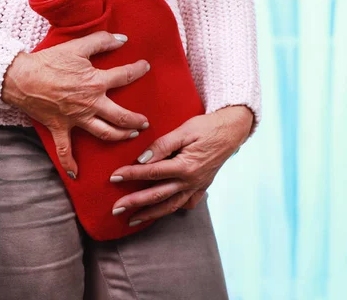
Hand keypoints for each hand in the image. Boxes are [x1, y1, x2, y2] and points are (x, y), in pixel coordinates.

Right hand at [1, 30, 150, 178]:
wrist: (21, 77)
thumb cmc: (48, 61)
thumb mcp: (76, 46)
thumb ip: (101, 41)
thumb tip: (122, 39)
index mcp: (95, 82)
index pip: (124, 76)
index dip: (138, 70)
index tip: (145, 67)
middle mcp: (90, 104)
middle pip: (122, 116)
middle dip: (137, 120)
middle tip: (146, 122)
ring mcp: (76, 119)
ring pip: (105, 133)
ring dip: (120, 136)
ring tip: (130, 136)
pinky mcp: (60, 128)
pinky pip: (66, 151)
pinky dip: (70, 164)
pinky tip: (77, 174)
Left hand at [109, 106, 252, 225]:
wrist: (232, 131)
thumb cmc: (206, 127)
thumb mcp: (183, 130)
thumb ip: (162, 145)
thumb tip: (142, 159)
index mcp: (185, 166)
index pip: (152, 172)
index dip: (131, 174)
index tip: (114, 176)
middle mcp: (191, 181)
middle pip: (157, 195)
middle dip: (135, 203)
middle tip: (115, 209)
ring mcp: (197, 187)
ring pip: (170, 205)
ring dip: (150, 214)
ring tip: (132, 220)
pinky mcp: (201, 187)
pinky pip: (184, 204)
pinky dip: (171, 210)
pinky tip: (159, 214)